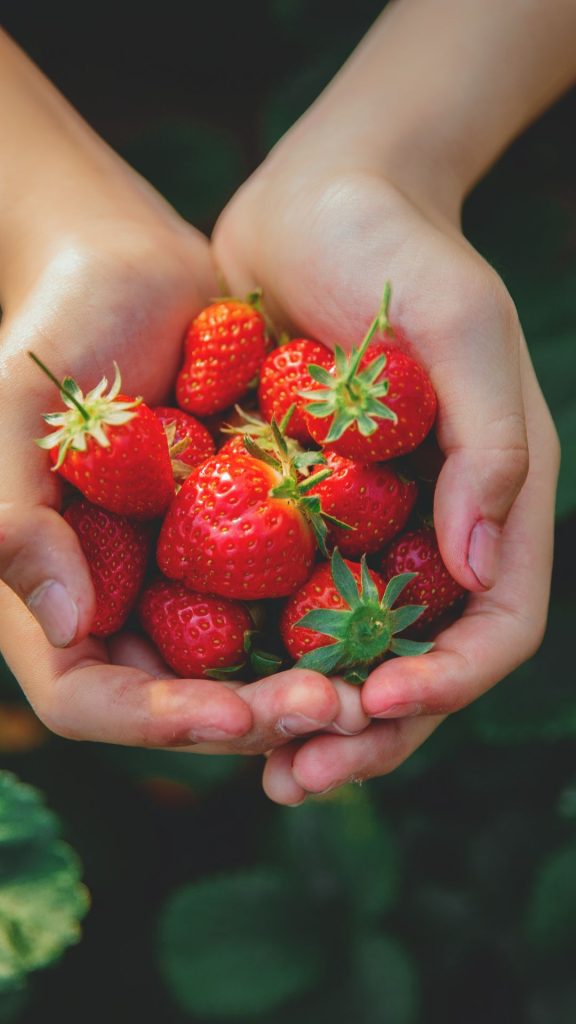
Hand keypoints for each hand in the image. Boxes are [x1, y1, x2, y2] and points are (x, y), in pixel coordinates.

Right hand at [0, 168, 354, 754]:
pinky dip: (322, 621)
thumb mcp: (13, 410)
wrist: (136, 270)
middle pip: (178, 700)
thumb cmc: (61, 327)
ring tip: (365, 684)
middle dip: (251, 716)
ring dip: (298, 683)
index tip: (233, 716)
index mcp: (49, 591)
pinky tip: (380, 619)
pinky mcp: (235, 541)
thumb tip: (64, 621)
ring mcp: (178, 575)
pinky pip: (279, 599)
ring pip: (239, 665)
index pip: (87, 696)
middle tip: (332, 708)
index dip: (154, 720)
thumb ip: (10, 514)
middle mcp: (116, 601)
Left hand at [213, 162, 558, 801]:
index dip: (447, 681)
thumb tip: (481, 570)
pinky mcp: (301, 512)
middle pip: (420, 664)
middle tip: (301, 775)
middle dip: (371, 729)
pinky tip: (212, 688)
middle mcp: (435, 530)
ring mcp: (367, 528)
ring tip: (261, 766)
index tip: (375, 700)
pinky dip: (261, 656)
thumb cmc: (400, 253)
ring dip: (314, 717)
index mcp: (493, 500)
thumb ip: (491, 446)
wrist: (318, 202)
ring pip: (352, 653)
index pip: (494, 626)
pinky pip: (286, 604)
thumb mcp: (463, 328)